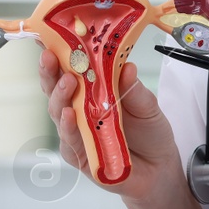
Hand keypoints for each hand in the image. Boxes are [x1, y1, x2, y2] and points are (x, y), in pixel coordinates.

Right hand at [39, 48, 180, 201]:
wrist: (159, 170)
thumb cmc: (149, 133)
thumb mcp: (147, 106)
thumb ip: (133, 89)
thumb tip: (127, 66)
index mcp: (92, 91)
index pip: (69, 70)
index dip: (57, 55)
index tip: (49, 39)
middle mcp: (79, 110)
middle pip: (56, 89)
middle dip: (51, 73)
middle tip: (51, 58)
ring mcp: (77, 134)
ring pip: (59, 113)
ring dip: (60, 97)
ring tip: (67, 84)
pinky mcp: (80, 157)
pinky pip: (70, 142)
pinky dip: (69, 129)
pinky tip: (71, 116)